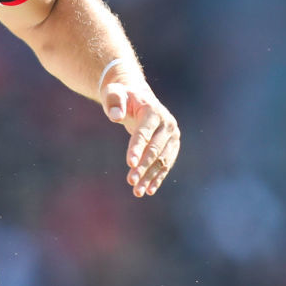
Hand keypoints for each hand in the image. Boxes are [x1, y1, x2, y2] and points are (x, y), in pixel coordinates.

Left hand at [104, 69, 179, 196]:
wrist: (137, 98)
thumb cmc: (122, 96)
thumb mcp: (113, 93)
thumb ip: (113, 101)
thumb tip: (116, 115)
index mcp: (153, 111)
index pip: (144, 133)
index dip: (137, 148)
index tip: (129, 163)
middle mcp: (167, 124)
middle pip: (155, 149)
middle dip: (143, 166)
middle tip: (131, 181)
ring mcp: (172, 136)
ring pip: (162, 160)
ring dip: (150, 176)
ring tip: (137, 191)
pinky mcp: (172, 146)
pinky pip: (165, 164)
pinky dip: (157, 177)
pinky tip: (149, 190)